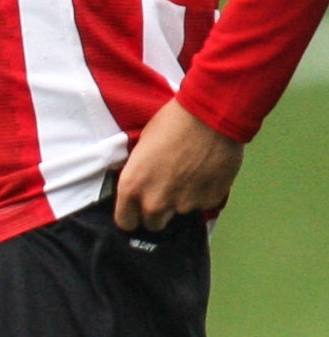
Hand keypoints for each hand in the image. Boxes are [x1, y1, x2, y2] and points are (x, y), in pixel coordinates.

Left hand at [115, 98, 243, 232]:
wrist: (211, 112)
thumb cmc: (172, 122)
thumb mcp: (141, 149)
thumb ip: (138, 176)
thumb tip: (139, 187)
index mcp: (131, 189)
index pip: (126, 222)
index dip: (133, 216)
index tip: (139, 210)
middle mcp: (155, 202)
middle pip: (153, 224)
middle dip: (159, 212)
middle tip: (168, 191)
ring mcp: (184, 204)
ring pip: (181, 213)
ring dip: (185, 200)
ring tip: (192, 174)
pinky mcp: (210, 199)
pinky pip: (205, 203)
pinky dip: (206, 193)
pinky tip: (208, 172)